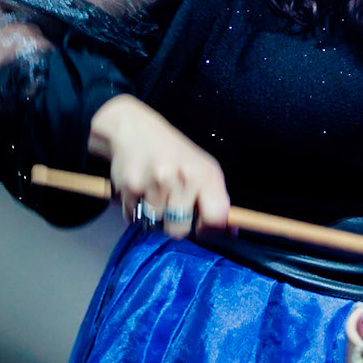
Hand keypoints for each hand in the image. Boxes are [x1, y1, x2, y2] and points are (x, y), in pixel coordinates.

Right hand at [88, 95, 229, 237]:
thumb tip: (231, 233)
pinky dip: (135, 210)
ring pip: (154, 226)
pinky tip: (140, 190)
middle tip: (171, 206)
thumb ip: (216, 201)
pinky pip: (133, 217)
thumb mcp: (203, 169)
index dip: (209, 231)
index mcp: (206, 175)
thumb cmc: (174, 154)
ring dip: (153, 217)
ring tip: (154, 195)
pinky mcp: (131, 186)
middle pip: (179, 231)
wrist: (135, 130)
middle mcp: (183, 178)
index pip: (215, 218)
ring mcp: (156, 182)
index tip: (201, 228)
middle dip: (174, 224)